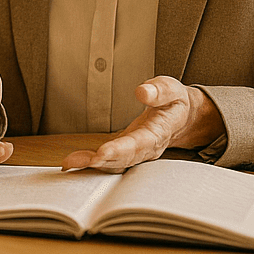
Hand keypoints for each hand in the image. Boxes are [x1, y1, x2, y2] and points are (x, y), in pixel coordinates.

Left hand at [62, 77, 223, 172]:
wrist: (183, 116)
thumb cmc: (175, 101)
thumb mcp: (171, 89)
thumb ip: (159, 90)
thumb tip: (142, 91)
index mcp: (159, 132)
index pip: (139, 143)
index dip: (121, 149)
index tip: (102, 152)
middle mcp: (147, 147)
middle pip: (124, 158)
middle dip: (102, 161)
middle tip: (78, 163)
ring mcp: (137, 152)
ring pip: (116, 163)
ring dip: (92, 165)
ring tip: (70, 163)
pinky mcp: (127, 151)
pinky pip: (110, 160)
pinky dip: (92, 162)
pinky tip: (74, 162)